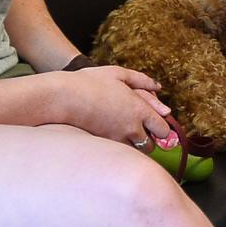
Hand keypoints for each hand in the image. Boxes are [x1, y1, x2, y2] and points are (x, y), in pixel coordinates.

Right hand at [57, 66, 179, 150]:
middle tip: (140, 129)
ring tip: (125, 133)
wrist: (62, 97)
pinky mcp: (103, 145)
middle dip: (149, 139)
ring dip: (135, 146)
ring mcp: (116, 139)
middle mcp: (131, 128)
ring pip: (135, 153)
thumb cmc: (90, 82)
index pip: (163, 129)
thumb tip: (158, 87)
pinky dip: (119, 148)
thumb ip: (142, 80)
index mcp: (139, 109)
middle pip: (152, 146)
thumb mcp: (118, 74)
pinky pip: (119, 152)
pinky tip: (111, 135)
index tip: (156, 124)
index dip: (162, 128)